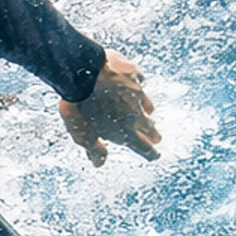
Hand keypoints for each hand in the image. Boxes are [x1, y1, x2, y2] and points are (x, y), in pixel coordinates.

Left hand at [59, 51, 160, 166]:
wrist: (82, 72)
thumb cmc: (79, 107)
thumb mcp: (82, 135)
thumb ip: (94, 149)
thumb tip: (99, 163)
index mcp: (126, 132)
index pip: (145, 148)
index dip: (151, 154)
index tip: (154, 155)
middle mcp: (136, 113)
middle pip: (151, 128)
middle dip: (153, 134)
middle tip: (155, 137)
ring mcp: (137, 92)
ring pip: (148, 105)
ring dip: (147, 110)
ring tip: (148, 112)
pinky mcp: (133, 73)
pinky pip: (139, 81)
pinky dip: (137, 84)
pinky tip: (134, 83)